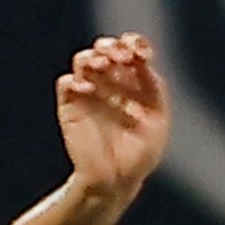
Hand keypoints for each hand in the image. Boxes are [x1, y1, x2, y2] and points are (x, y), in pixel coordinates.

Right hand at [57, 33, 169, 195]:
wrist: (116, 181)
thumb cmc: (139, 155)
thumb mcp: (157, 119)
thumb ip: (153, 88)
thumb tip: (142, 63)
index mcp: (133, 84)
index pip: (130, 50)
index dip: (134, 43)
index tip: (141, 52)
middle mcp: (110, 84)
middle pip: (104, 48)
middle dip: (112, 46)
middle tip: (121, 57)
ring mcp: (89, 94)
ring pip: (83, 60)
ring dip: (93, 57)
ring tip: (103, 66)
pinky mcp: (70, 107)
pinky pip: (66, 83)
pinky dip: (75, 81)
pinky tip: (87, 90)